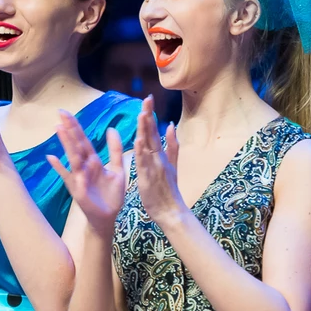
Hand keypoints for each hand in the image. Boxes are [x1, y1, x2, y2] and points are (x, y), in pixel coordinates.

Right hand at [46, 113, 125, 235]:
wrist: (109, 216)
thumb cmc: (111, 194)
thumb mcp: (118, 169)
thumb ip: (115, 150)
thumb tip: (111, 128)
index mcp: (93, 161)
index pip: (84, 140)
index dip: (76, 127)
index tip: (67, 113)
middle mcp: (84, 166)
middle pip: (76, 144)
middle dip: (70, 129)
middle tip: (61, 112)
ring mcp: (79, 177)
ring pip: (73, 156)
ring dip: (66, 143)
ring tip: (58, 128)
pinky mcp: (77, 188)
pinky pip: (67, 176)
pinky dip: (59, 168)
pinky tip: (50, 158)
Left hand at [131, 97, 187, 227]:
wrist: (171, 211)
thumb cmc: (168, 190)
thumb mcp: (172, 165)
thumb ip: (172, 145)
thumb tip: (171, 125)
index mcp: (161, 154)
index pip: (154, 131)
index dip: (150, 115)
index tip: (148, 98)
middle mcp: (158, 158)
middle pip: (152, 134)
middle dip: (149, 115)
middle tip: (147, 98)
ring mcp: (154, 167)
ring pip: (148, 145)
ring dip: (145, 129)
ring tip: (142, 114)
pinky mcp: (148, 178)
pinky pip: (144, 162)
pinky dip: (142, 151)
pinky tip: (138, 140)